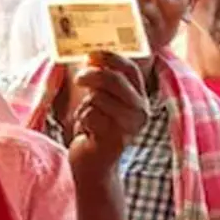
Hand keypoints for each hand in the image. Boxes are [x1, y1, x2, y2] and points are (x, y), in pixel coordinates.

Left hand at [69, 52, 147, 177]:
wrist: (94, 165)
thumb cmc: (96, 129)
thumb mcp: (101, 100)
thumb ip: (101, 80)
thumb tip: (91, 56)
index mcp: (140, 99)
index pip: (130, 70)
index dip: (110, 58)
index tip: (92, 54)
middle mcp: (141, 112)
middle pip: (114, 80)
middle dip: (92, 75)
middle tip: (79, 78)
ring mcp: (129, 127)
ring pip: (99, 98)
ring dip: (86, 105)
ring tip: (89, 118)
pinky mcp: (114, 139)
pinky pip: (90, 115)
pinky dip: (82, 120)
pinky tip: (87, 131)